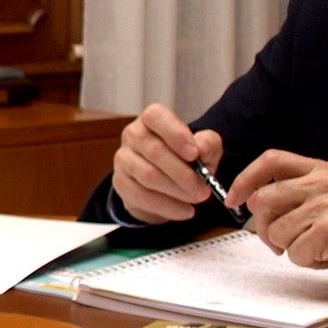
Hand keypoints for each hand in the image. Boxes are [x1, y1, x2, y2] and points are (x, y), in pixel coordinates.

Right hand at [110, 103, 225, 223]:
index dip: (175, 134)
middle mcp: (132, 134)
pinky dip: (167, 206)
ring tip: (196, 199)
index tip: (194, 154)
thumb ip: (207, 144)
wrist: (167, 182)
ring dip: (176, 191)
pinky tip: (185, 211)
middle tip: (203, 189)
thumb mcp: (204, 147)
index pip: (156, 117)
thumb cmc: (186, 157)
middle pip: (154, 151)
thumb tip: (200, 150)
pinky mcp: (120, 182)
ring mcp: (123, 158)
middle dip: (182, 173)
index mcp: (152, 119)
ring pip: (147, 175)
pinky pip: (141, 196)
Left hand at [226, 151, 327, 294]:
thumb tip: (251, 198)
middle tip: (283, 241)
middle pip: (264, 200)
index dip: (246, 178)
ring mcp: (327, 205)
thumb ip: (294, 192)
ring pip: (276, 230)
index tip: (233, 199)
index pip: (271, 160)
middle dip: (264, 228)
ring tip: (318, 246)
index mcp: (321, 170)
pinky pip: (294, 251)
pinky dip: (307, 261)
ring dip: (291, 248)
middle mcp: (324, 182)